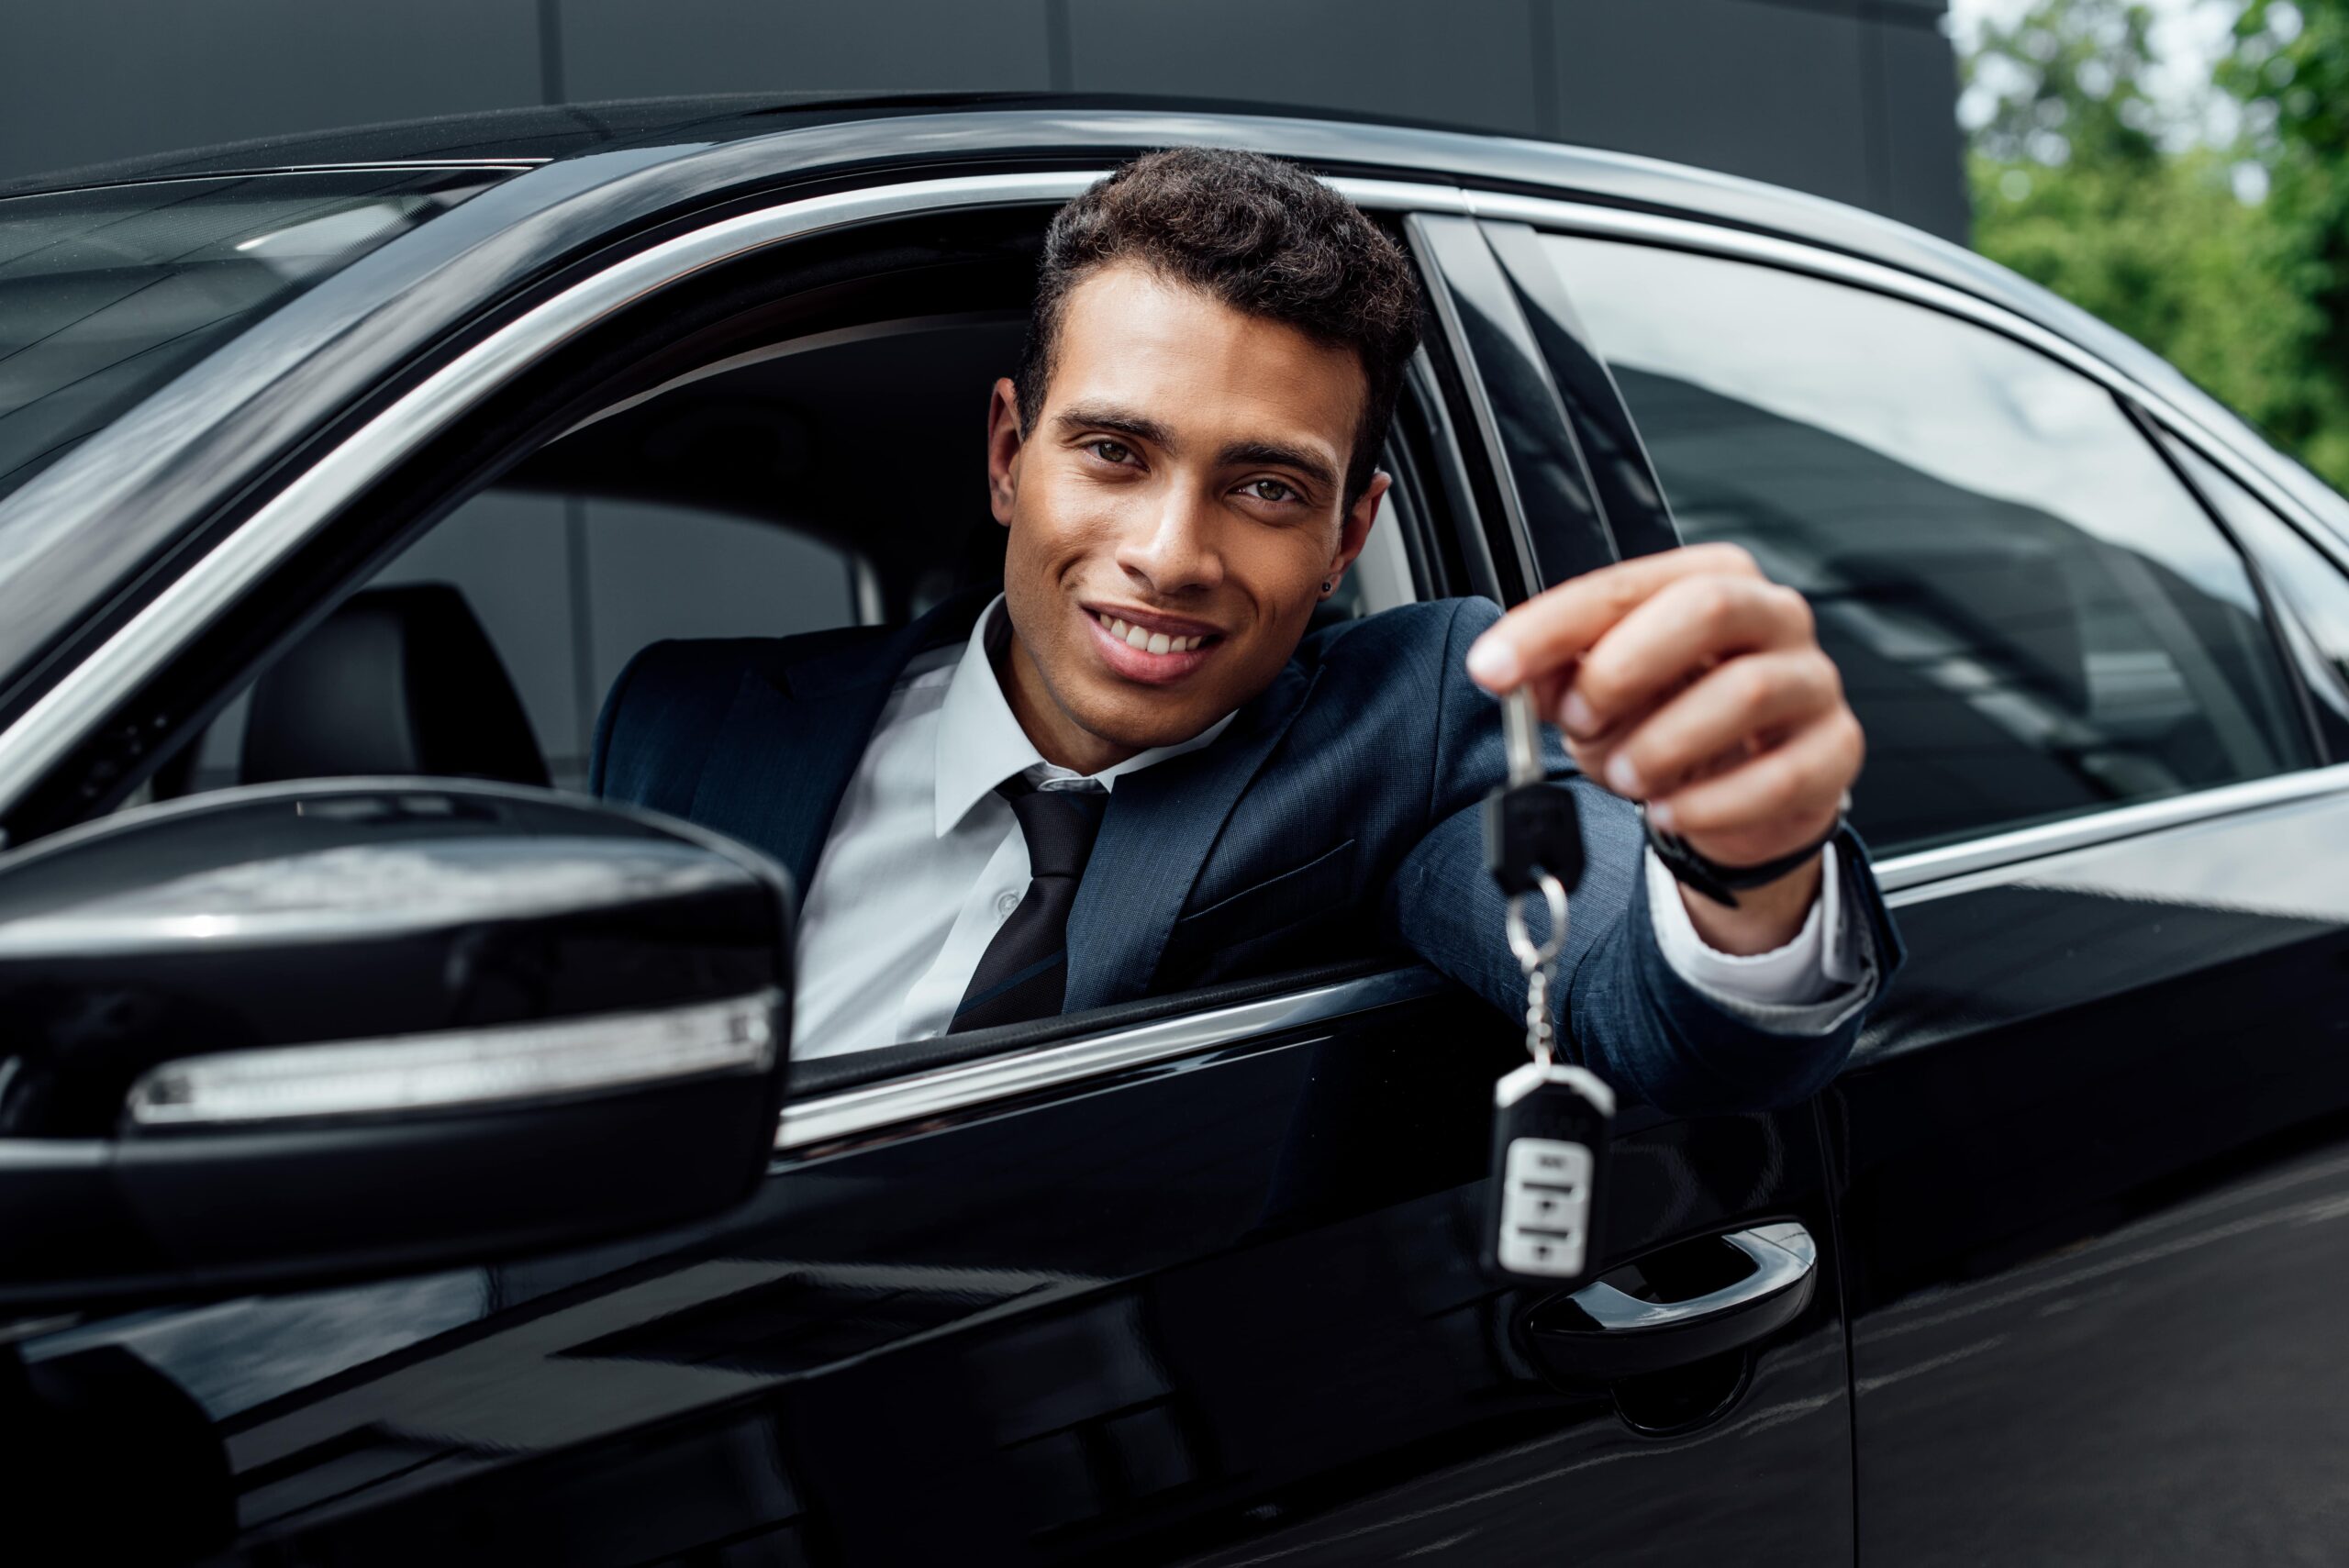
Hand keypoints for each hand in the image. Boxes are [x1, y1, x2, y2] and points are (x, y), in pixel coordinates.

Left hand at [1463, 543, 1861, 953]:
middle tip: (1580, 720)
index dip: (1551, 627)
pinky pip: (1780, 774)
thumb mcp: (1603, 694)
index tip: (1495, 667)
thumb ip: (1560, 676)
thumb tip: (1513, 672)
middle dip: (1623, 669)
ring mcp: (1813, 680)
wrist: (1743, 794)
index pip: (1624, 585)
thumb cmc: (1676, 720)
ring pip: (1747, 691)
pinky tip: (1669, 811)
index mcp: (1711, 580)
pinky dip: (1710, 801)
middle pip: (1707, 608)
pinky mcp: (1836, 750)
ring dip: (1663, 742)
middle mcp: (1772, 615)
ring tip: (1623, 773)